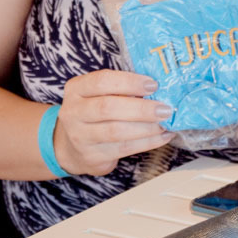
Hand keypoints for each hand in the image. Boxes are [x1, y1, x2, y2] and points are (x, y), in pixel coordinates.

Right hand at [55, 69, 175, 175]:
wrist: (71, 147)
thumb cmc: (94, 112)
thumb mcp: (99, 94)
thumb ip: (121, 89)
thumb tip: (158, 89)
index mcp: (76, 89)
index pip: (102, 81)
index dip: (129, 82)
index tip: (153, 85)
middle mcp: (73, 112)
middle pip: (108, 108)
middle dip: (141, 109)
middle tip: (165, 109)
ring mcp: (80, 136)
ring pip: (116, 131)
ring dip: (147, 127)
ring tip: (166, 123)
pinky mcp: (92, 156)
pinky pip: (124, 148)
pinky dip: (148, 142)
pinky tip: (163, 136)